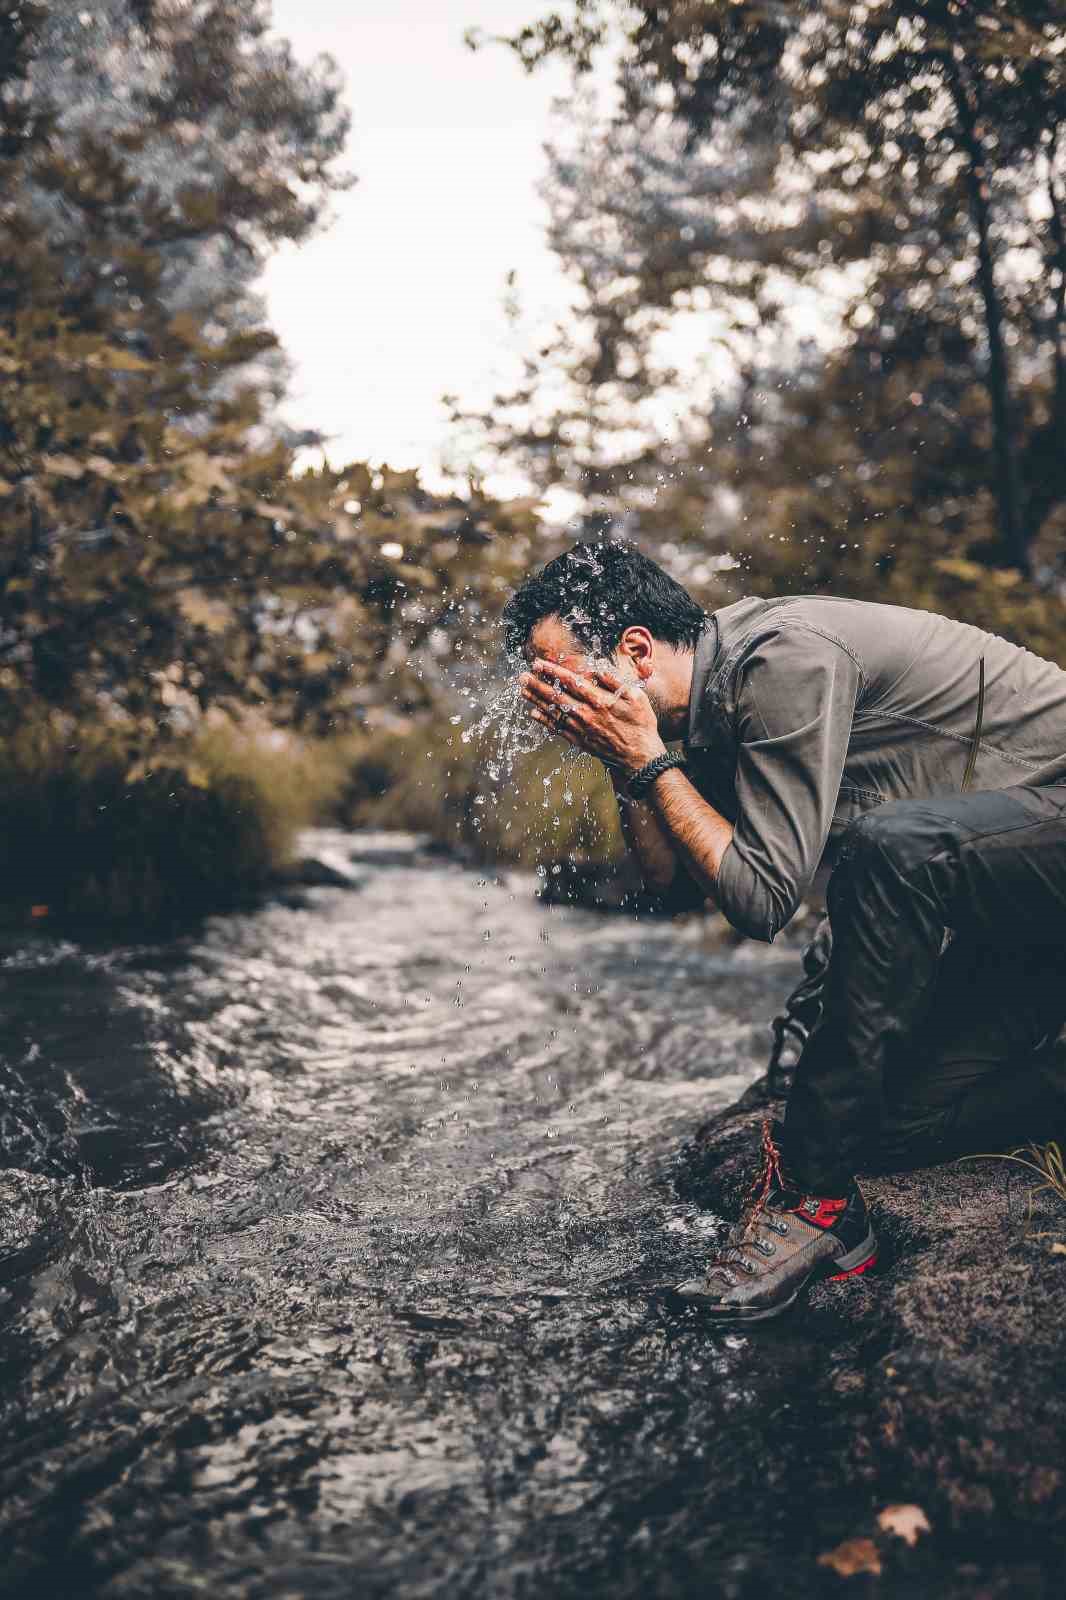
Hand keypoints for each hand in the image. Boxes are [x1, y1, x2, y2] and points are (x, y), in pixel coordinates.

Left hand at [519, 658, 667, 775]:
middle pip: (555, 696)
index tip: (538, 663)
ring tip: (522, 690)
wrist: (640, 757)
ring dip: (536, 700)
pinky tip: (534, 714)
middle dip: (537, 684)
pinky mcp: (580, 741)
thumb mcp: (636, 697)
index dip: (552, 671)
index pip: (570, 681)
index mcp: (599, 700)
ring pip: (553, 712)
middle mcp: (586, 714)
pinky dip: (545, 721)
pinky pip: (558, 729)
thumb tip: (597, 669)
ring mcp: (581, 729)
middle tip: (522, 676)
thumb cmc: (641, 725)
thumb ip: (615, 682)